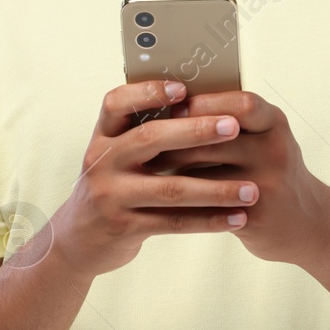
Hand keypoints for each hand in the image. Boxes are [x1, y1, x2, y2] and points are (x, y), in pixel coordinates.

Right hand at [47, 80, 258, 277]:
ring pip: (170, 188)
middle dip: (196, 131)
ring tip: (251, 190)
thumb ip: (145, 134)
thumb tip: (201, 105)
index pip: (117, 103)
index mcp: (103, 136)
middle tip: (233, 127)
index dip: (147, 92)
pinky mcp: (123, 227)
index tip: (183, 88)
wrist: (79, 241)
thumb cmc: (112, 188)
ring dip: (216, 189)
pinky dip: (208, 220)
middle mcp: (102, 161)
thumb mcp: (116, 157)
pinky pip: (173, 222)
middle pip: (150, 139)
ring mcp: (111, 195)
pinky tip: (236, 218)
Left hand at [156, 89, 329, 265]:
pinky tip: (164, 198)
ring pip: (207, 171)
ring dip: (172, 169)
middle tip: (144, 140)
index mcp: (274, 122)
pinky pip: (208, 204)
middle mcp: (276, 149)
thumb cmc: (271, 173)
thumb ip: (229, 121)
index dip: (204, 103)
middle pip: (216, 136)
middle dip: (176, 137)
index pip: (240, 102)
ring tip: (148, 168)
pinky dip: (183, 200)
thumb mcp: (263, 140)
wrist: (305, 224)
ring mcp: (268, 183)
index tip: (174, 106)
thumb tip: (171, 105)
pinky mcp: (256, 215)